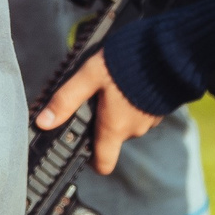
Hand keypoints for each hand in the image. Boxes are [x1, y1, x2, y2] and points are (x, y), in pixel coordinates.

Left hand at [34, 52, 163, 176]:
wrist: (170, 51)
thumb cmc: (128, 63)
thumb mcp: (89, 77)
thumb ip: (66, 100)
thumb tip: (43, 122)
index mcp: (115, 128)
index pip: (103, 164)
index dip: (90, 160)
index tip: (79, 145)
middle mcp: (134, 130)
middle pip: (111, 137)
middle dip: (99, 121)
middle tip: (89, 98)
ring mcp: (150, 120)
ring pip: (125, 122)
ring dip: (115, 109)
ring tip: (107, 83)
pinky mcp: (159, 107)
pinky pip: (139, 111)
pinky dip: (130, 101)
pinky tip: (124, 81)